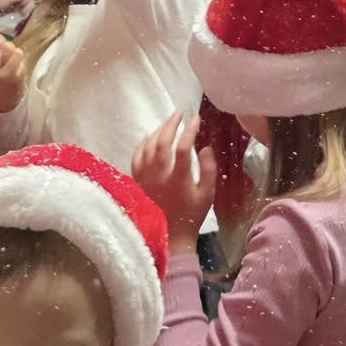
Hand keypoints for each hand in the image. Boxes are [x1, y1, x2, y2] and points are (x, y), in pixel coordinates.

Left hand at [133, 111, 216, 252]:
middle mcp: (160, 177)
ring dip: (158, 131)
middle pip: (162, 143)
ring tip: (168, 122)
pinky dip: (143, 144)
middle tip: (179, 113)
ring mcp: (147, 179)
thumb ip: (209, 169)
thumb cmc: (194, 212)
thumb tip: (205, 147)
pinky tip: (150, 136)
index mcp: (179, 180)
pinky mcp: (139, 182)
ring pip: (148, 148)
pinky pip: (137, 157)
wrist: (173, 232)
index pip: (183, 148)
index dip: (189, 131)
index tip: (196, 119)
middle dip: (171, 125)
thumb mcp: (208, 192)